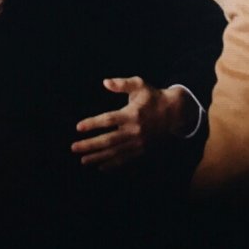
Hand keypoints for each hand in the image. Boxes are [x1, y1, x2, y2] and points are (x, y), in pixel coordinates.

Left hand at [71, 77, 196, 170]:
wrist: (174, 112)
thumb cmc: (152, 96)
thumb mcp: (139, 84)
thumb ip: (122, 83)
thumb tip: (105, 82)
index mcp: (131, 114)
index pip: (108, 120)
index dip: (92, 124)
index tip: (78, 127)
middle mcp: (134, 130)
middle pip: (108, 140)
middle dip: (90, 145)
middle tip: (74, 148)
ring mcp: (138, 142)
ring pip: (115, 152)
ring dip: (98, 157)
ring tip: (83, 160)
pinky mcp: (142, 150)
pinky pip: (125, 159)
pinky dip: (112, 164)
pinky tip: (100, 167)